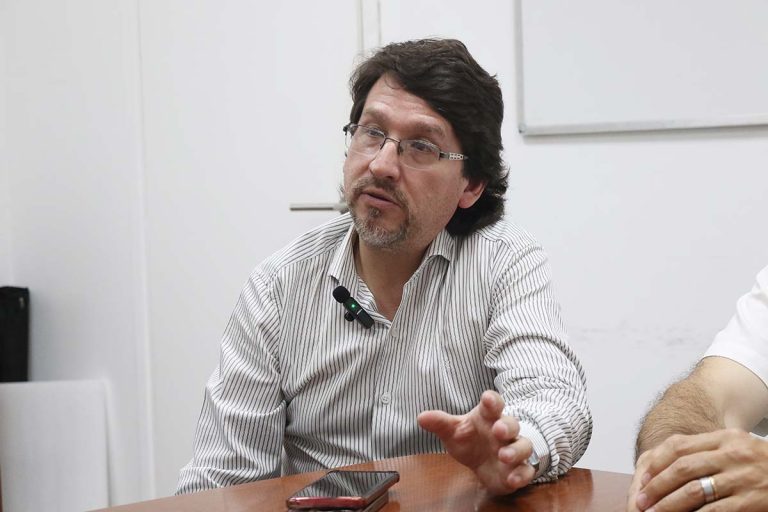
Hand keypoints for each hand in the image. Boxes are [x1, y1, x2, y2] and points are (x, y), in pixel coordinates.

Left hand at [417, 390, 535, 494]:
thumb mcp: (453, 431)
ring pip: (523, 446)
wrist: (482, 461)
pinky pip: (526, 471)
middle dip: (507, 426)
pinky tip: (512, 479)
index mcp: (488, 417)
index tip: (488, 399)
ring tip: (504, 456)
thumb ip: (440, 423)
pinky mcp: (517, 469)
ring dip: (515, 451)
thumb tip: (421, 417)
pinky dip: (521, 475)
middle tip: (498, 430)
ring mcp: (513, 450)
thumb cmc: (469, 439)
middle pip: (512, 423)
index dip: (492, 400)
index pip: (493, 404)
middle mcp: (503, 431)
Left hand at [627, 429, 767, 510]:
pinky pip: (714, 510)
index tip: (644, 478)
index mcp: (725, 438)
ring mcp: (743, 477)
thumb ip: (709, 451)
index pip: (679, 446)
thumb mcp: (738, 448)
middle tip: (641, 500)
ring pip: (694, 491)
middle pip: (682, 468)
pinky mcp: (752, 500)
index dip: (657, 463)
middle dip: (658, 486)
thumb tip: (670, 466)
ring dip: (669, 505)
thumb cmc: (764, 464)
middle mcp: (732, 454)